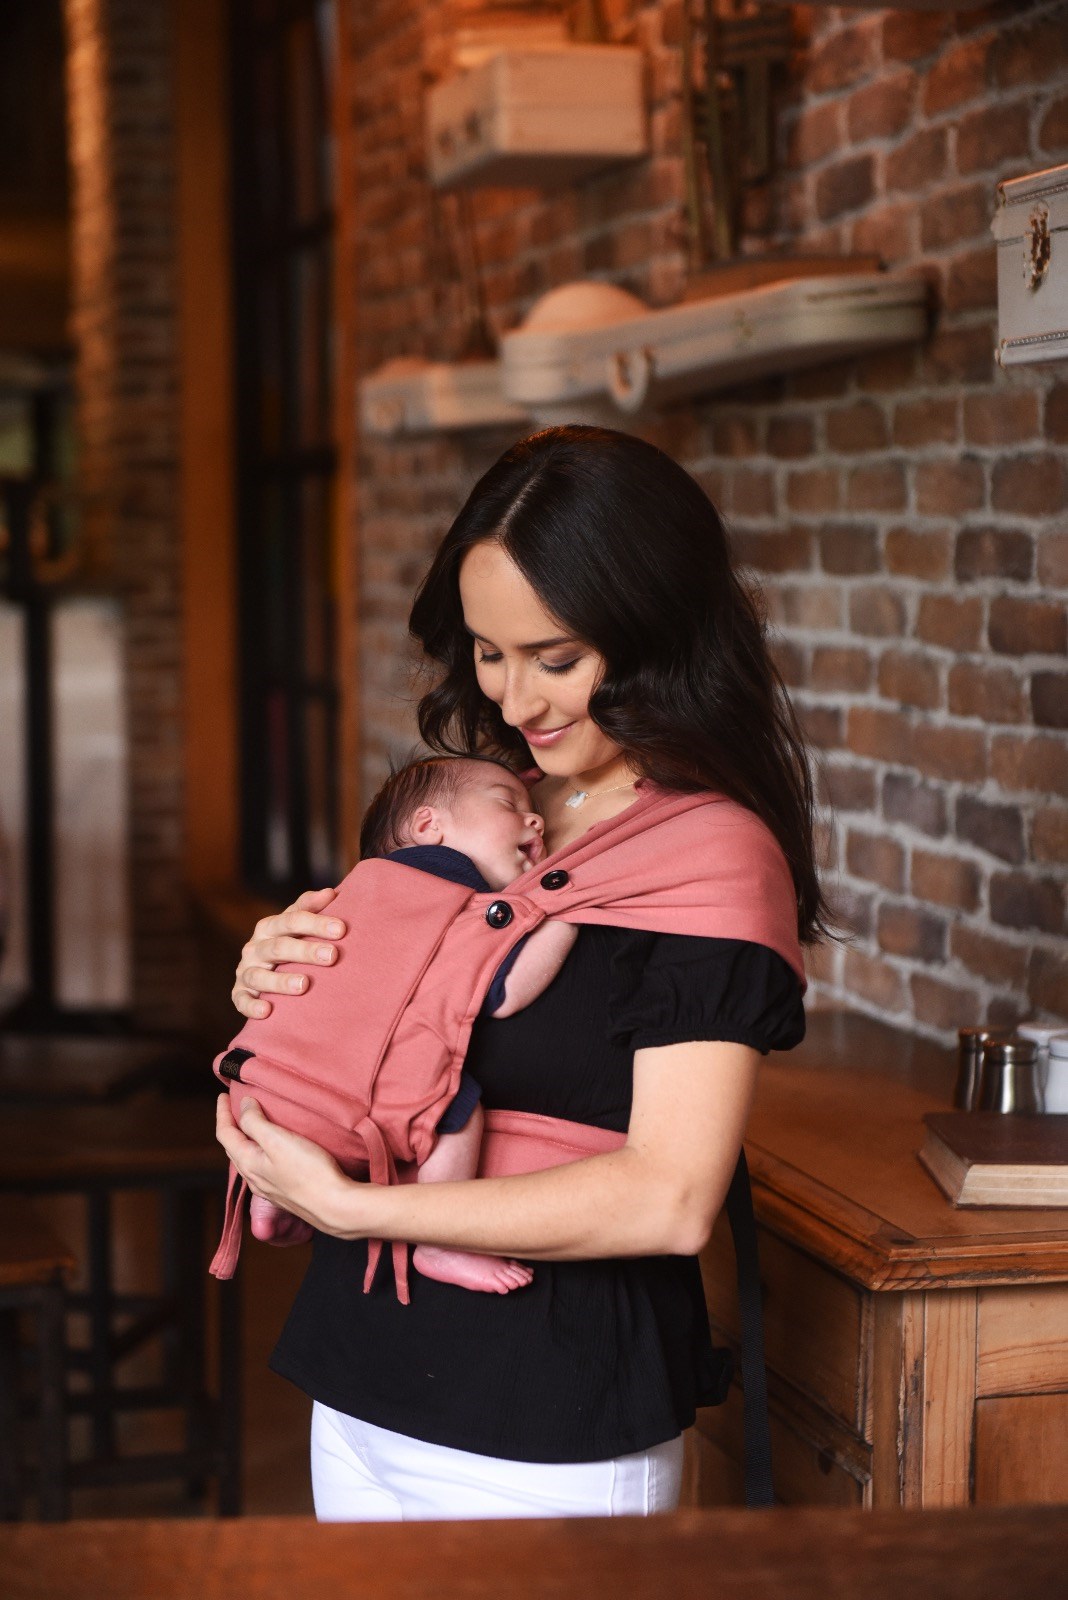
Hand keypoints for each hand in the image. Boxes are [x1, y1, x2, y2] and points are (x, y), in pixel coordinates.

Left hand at [216, 1095, 359, 1237]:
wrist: (334, 1205)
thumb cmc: (308, 1171)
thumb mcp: (278, 1140)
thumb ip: (255, 1122)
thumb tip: (244, 1106)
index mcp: (248, 1162)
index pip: (225, 1134)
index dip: (222, 1113)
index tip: (223, 1095)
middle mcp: (254, 1178)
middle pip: (234, 1147)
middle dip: (232, 1126)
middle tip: (235, 1107)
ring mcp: (269, 1187)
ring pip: (248, 1159)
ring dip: (246, 1139)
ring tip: (253, 1125)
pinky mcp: (285, 1192)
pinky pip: (263, 1167)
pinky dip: (261, 1151)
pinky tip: (273, 1150)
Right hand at [233, 887, 346, 1019]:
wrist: (261, 972)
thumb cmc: (288, 944)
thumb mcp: (296, 924)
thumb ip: (310, 908)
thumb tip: (331, 892)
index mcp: (269, 927)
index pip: (292, 920)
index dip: (316, 923)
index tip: (341, 929)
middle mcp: (255, 947)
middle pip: (279, 947)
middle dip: (305, 951)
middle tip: (332, 956)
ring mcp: (246, 971)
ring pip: (259, 976)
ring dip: (281, 981)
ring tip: (304, 985)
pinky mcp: (239, 994)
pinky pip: (242, 1001)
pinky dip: (252, 1006)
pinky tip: (267, 1011)